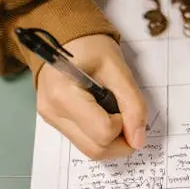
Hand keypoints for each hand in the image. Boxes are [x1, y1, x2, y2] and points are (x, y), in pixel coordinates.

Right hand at [36, 34, 146, 159]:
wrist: (65, 38)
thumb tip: (138, 141)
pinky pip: (83, 141)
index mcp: (64, 95)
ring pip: (89, 150)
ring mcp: (51, 119)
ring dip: (111, 140)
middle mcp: (52, 112)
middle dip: (121, 141)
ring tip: (115, 113)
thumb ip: (133, 104)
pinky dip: (99, 135)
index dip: (124, 125)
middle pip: (95, 150)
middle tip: (128, 117)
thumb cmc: (91, 47)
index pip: (103, 132)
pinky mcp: (54, 121)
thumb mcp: (118, 69)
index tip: (125, 106)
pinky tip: (103, 114)